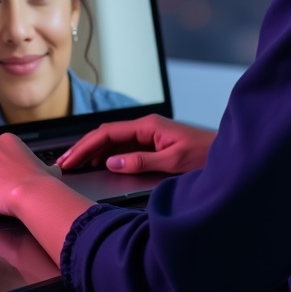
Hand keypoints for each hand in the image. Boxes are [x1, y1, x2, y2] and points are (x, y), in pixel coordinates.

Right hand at [57, 114, 216, 175]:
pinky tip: (97, 165)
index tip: (70, 159)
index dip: (86, 146)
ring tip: (73, 165)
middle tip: (63, 164)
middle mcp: (146, 128)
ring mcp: (149, 136)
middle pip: (106, 135)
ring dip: (92, 152)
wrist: (227, 157)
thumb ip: (141, 161)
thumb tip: (111, 162)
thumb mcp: (173, 160)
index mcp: (148, 126)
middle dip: (83, 148)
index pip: (108, 133)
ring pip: (113, 142)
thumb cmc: (205, 155)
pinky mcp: (153, 146)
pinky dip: (106, 156)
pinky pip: (124, 149)